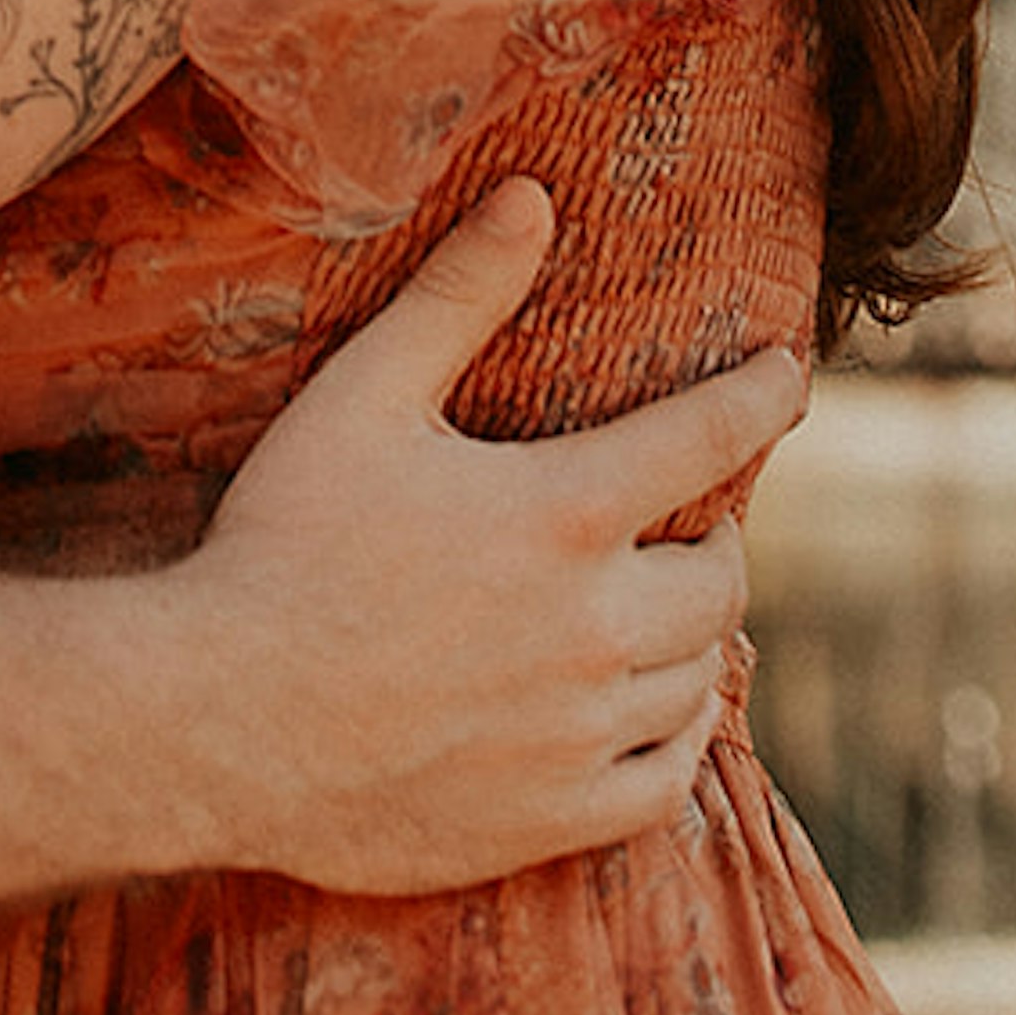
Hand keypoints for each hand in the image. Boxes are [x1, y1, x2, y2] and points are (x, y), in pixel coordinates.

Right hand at [170, 185, 804, 894]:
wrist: (223, 720)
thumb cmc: (285, 542)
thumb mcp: (362, 395)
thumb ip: (457, 295)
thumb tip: (530, 197)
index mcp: (563, 512)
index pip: (707, 437)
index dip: (764, 396)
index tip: (792, 375)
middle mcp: (597, 626)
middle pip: (723, 575)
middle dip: (722, 535)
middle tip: (696, 520)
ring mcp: (582, 731)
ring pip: (702, 678)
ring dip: (700, 633)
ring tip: (673, 608)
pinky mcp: (556, 817)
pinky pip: (668, 783)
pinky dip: (682, 740)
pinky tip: (659, 716)